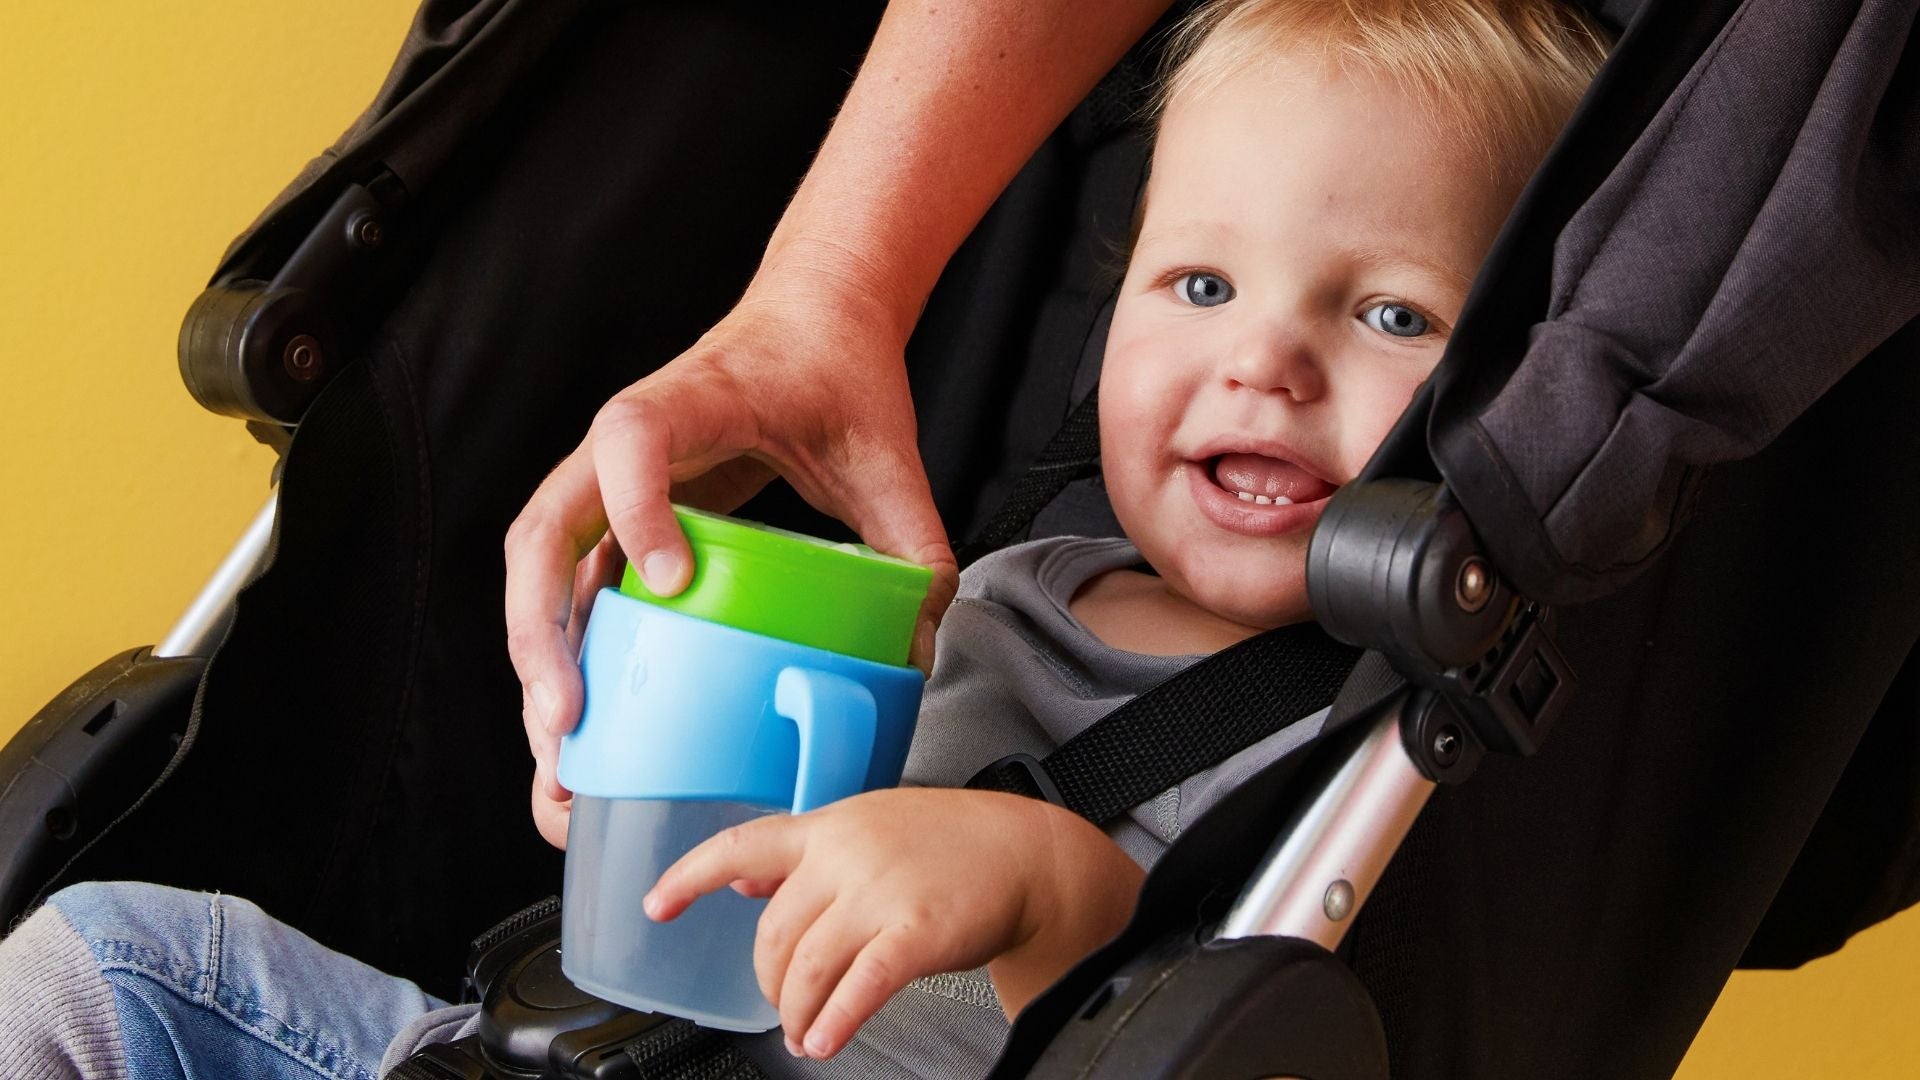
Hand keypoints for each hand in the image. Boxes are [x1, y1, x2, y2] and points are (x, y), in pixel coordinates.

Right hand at [503, 264, 959, 848]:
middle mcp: (622, 442)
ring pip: (541, 572)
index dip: (638, 508)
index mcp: (689, 400)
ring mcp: (608, 484)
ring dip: (537, 661)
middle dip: (540, 630)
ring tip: (557, 752)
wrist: (813, 318)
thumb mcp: (888, 452)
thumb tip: (916, 649)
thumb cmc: (837, 370)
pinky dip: (566, 657)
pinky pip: (571, 590)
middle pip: (544, 530)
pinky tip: (581, 730)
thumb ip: (914, 540)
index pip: (631, 438)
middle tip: (567, 717)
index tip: (674, 581)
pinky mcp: (616, 520)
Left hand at [643, 788, 1143, 1058]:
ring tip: (805, 1033)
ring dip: (797, 1012)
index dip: (691, 876)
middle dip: (769, 981)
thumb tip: (743, 878)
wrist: (1030, 856)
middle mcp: (847, 854)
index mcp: (829, 826)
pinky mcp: (917, 931)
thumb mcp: (870, 828)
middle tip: (782, 1005)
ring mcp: (882, 891)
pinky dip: (835, 1020)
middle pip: (774, 932)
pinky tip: (826, 1039)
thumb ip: (805, 856)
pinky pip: (859, 986)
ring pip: (808, 966)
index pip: (741, 844)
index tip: (657, 905)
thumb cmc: (953, 846)